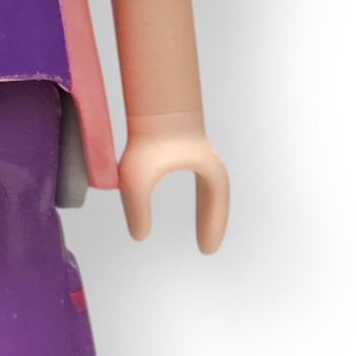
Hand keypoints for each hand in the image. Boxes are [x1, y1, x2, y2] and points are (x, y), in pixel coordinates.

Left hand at [117, 112, 228, 251]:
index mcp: (208, 172)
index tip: (206, 251)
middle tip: (206, 248)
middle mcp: (209, 164)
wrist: (151, 104)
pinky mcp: (189, 149)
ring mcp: (201, 155)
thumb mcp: (137, 180)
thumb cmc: (147, 139)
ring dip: (209, 211)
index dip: (212, 227)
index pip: (216, 205)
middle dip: (214, 223)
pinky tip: (193, 206)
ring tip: (204, 231)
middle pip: (218, 200)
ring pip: (212, 190)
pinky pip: (201, 181)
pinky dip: (201, 198)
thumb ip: (137, 209)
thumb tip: (139, 236)